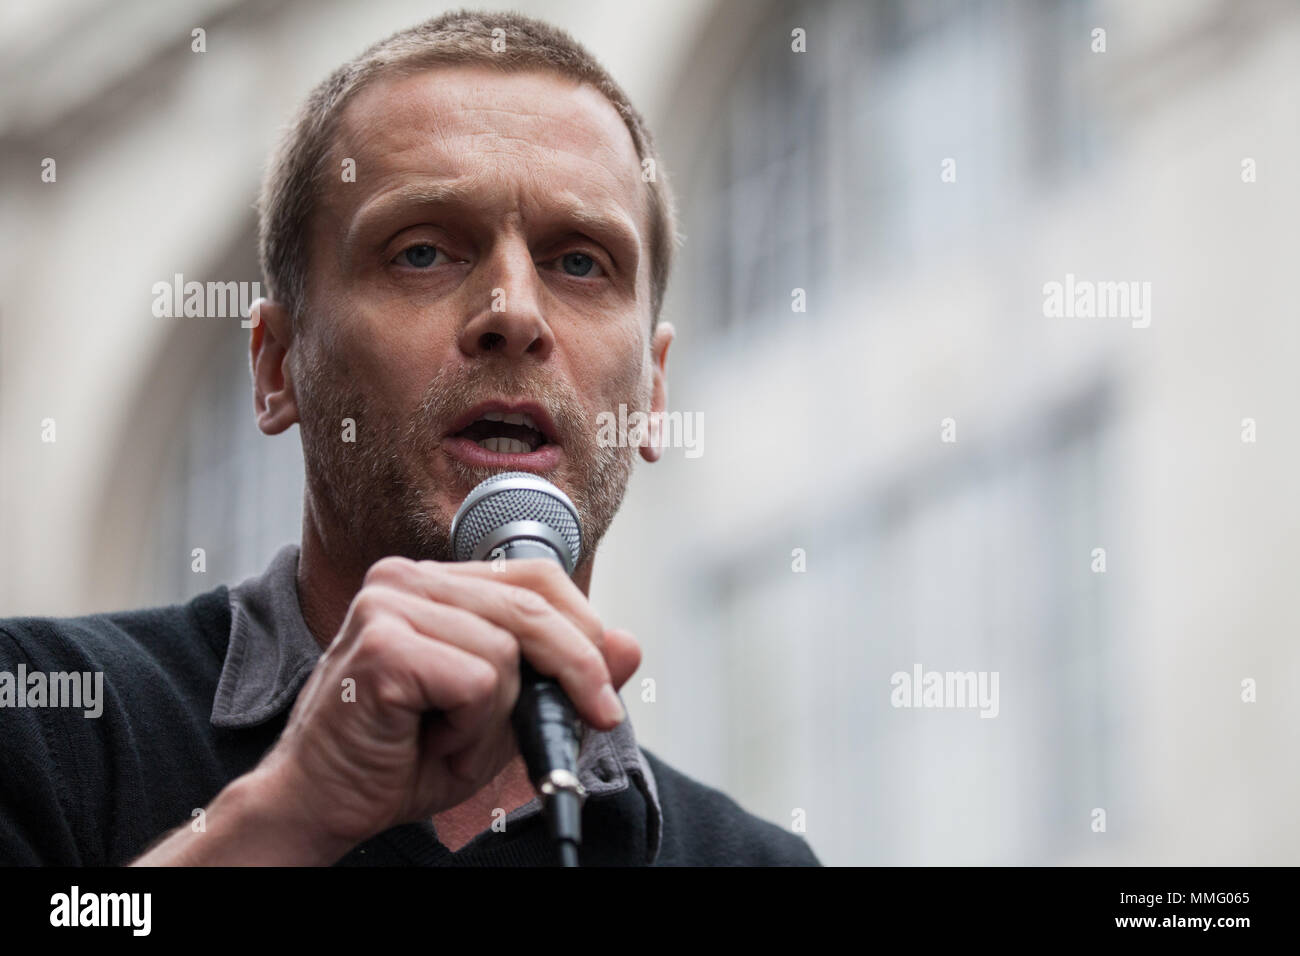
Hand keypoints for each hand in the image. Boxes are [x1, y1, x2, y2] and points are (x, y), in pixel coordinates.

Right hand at [251, 556, 640, 861]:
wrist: (321, 804)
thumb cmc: (401, 757)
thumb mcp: (501, 717)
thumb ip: (560, 677)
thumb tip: (629, 645)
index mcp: (431, 583)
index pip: (533, 576)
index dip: (583, 627)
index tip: (607, 683)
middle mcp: (405, 578)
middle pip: (533, 605)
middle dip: (578, 667)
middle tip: (599, 715)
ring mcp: (388, 604)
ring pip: (508, 651)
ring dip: (496, 716)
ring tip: (449, 737)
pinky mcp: (382, 643)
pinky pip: (478, 682)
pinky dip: (469, 728)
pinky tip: (426, 740)